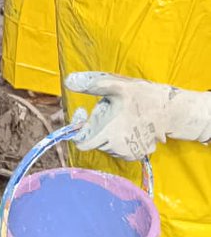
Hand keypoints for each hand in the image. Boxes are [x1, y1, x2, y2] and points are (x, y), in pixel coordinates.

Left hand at [65, 71, 210, 160]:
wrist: (168, 110)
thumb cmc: (141, 97)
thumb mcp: (116, 86)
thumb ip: (92, 85)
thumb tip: (69, 81)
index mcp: (108, 133)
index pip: (82, 143)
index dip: (79, 127)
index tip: (84, 112)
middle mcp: (117, 148)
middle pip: (94, 141)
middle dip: (96, 127)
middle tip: (109, 110)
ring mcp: (128, 154)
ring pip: (106, 145)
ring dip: (108, 133)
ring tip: (121, 117)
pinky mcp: (137, 155)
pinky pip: (119, 148)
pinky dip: (119, 138)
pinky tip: (128, 125)